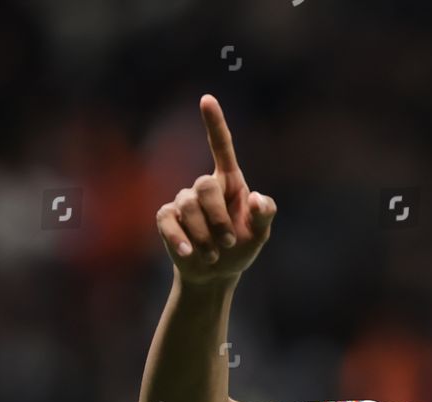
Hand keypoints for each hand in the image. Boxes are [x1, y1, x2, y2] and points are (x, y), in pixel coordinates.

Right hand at [156, 94, 277, 284]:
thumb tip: (256, 198)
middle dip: (218, 217)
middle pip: (204, 186)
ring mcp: (183, 201)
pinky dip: (180, 239)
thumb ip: (265, 215)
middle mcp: (204, 187)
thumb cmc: (240, 246)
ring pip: (187, 207)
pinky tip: (190, 252)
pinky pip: (168, 221)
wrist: (216, 272)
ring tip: (215, 254)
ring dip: (205, 235)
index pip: (221, 147)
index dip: (214, 124)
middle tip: (229, 241)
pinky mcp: (166, 218)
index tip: (207, 99)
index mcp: (230, 183)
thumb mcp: (260, 234)